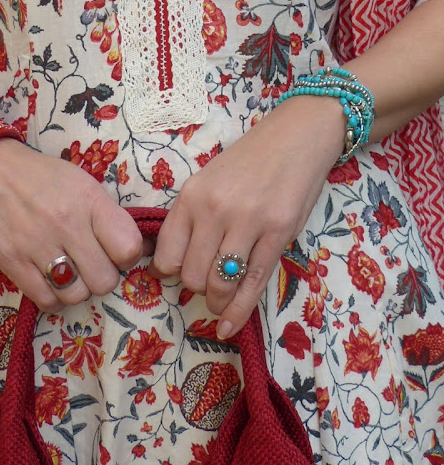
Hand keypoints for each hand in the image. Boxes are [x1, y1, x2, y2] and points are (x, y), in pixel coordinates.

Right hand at [0, 138, 143, 311]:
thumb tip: (141, 248)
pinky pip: (47, 301)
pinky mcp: (11, 262)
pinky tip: (51, 283)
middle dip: (101, 277)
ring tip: (69, 274)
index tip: (115, 252)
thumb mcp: (82, 184)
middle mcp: (66, 224)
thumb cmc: (41, 177)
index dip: (127, 257)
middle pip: (105, 281)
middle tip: (90, 265)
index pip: (128, 249)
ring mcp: (36, 245)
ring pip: (77, 295)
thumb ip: (108, 216)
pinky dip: (54, 298)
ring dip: (77, 289)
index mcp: (89, 201)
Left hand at [148, 97, 344, 337]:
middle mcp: (214, 210)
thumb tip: (167, 263)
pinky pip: (252, 284)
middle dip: (196, 289)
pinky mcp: (279, 234)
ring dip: (216, 301)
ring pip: (218, 284)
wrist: (297, 137)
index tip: (174, 276)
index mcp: (191, 197)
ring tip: (220, 301)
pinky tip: (229, 327)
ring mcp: (248, 222)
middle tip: (206, 284)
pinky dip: (238, 312)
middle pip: (191, 276)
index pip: (166, 255)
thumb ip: (189, 219)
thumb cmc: (248, 162)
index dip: (167, 273)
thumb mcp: (207, 182)